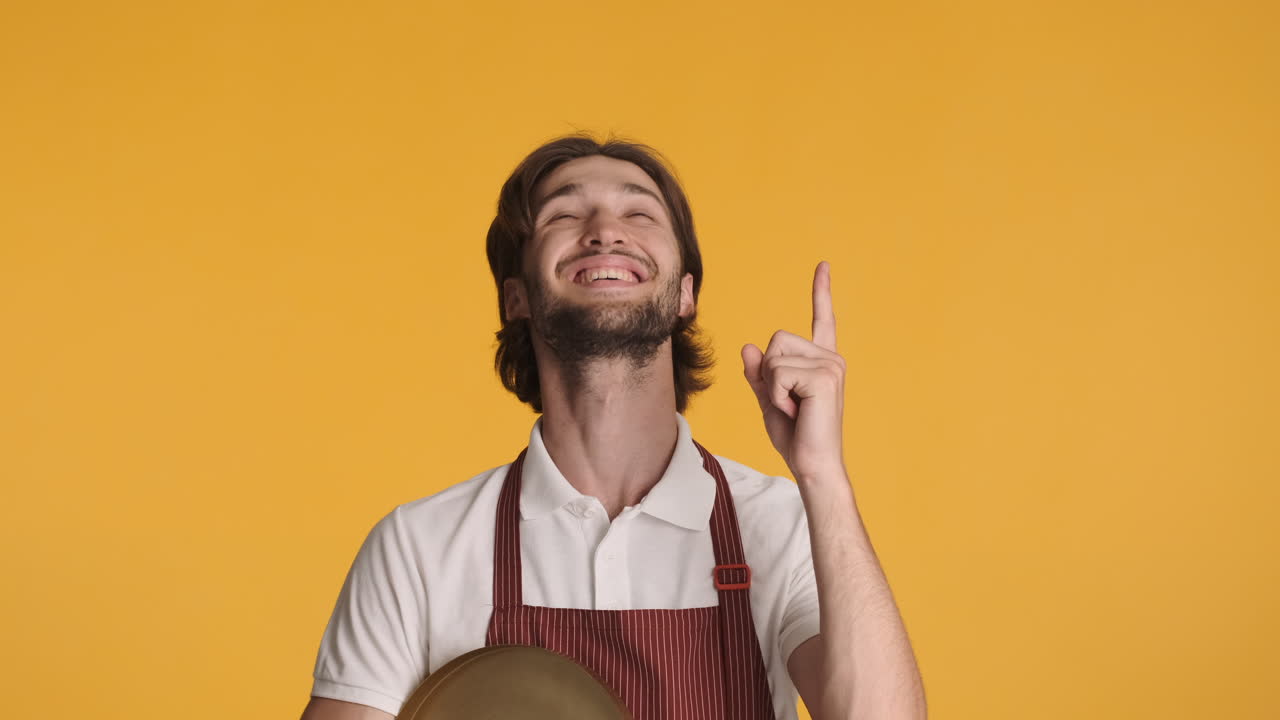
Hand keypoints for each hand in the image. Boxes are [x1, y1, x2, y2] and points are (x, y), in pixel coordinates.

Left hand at [742, 261, 846, 482]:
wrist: (813, 466)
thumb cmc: (795, 438)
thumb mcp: (769, 400)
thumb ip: (760, 374)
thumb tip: (748, 347)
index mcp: (821, 361)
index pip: (822, 319)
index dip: (821, 292)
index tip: (823, 265)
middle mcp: (831, 358)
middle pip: (777, 339)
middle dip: (769, 372)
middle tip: (788, 403)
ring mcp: (831, 366)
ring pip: (775, 356)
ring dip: (773, 386)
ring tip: (794, 409)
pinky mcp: (825, 377)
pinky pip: (778, 373)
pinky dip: (777, 395)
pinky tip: (796, 411)